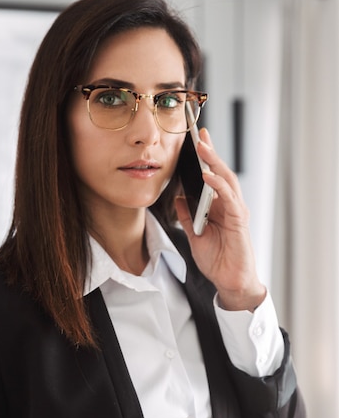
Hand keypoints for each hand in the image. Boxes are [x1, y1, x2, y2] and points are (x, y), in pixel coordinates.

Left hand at [175, 128, 265, 311]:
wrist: (230, 282)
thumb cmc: (217, 260)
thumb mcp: (195, 235)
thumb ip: (188, 216)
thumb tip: (178, 198)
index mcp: (220, 207)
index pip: (213, 177)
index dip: (206, 158)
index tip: (197, 140)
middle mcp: (230, 205)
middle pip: (221, 172)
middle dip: (211, 152)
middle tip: (200, 134)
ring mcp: (236, 212)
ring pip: (227, 180)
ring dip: (214, 162)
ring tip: (202, 147)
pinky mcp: (239, 221)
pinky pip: (229, 198)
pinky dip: (218, 185)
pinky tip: (208, 175)